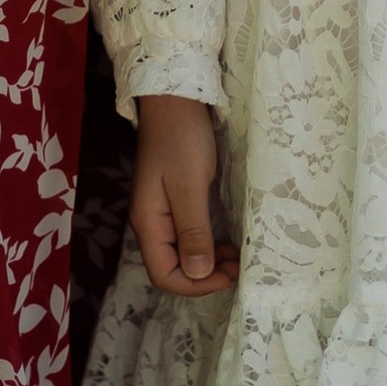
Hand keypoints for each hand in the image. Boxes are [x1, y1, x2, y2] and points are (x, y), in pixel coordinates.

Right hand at [129, 95, 236, 297]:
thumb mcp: (189, 186)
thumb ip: (192, 231)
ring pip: (182, 254)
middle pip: (171, 268)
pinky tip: (226, 241)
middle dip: (204, 275)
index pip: (163, 275)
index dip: (194, 284)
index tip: (227, 276)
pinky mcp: (175, 201)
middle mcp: (152, 223)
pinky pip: (189, 236)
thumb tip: (197, 273)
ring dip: (208, 262)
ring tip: (236, 256)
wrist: (174, 101)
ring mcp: (162, 212)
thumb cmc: (181, 139)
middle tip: (237, 267)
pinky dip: (208, 244)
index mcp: (149, 223)